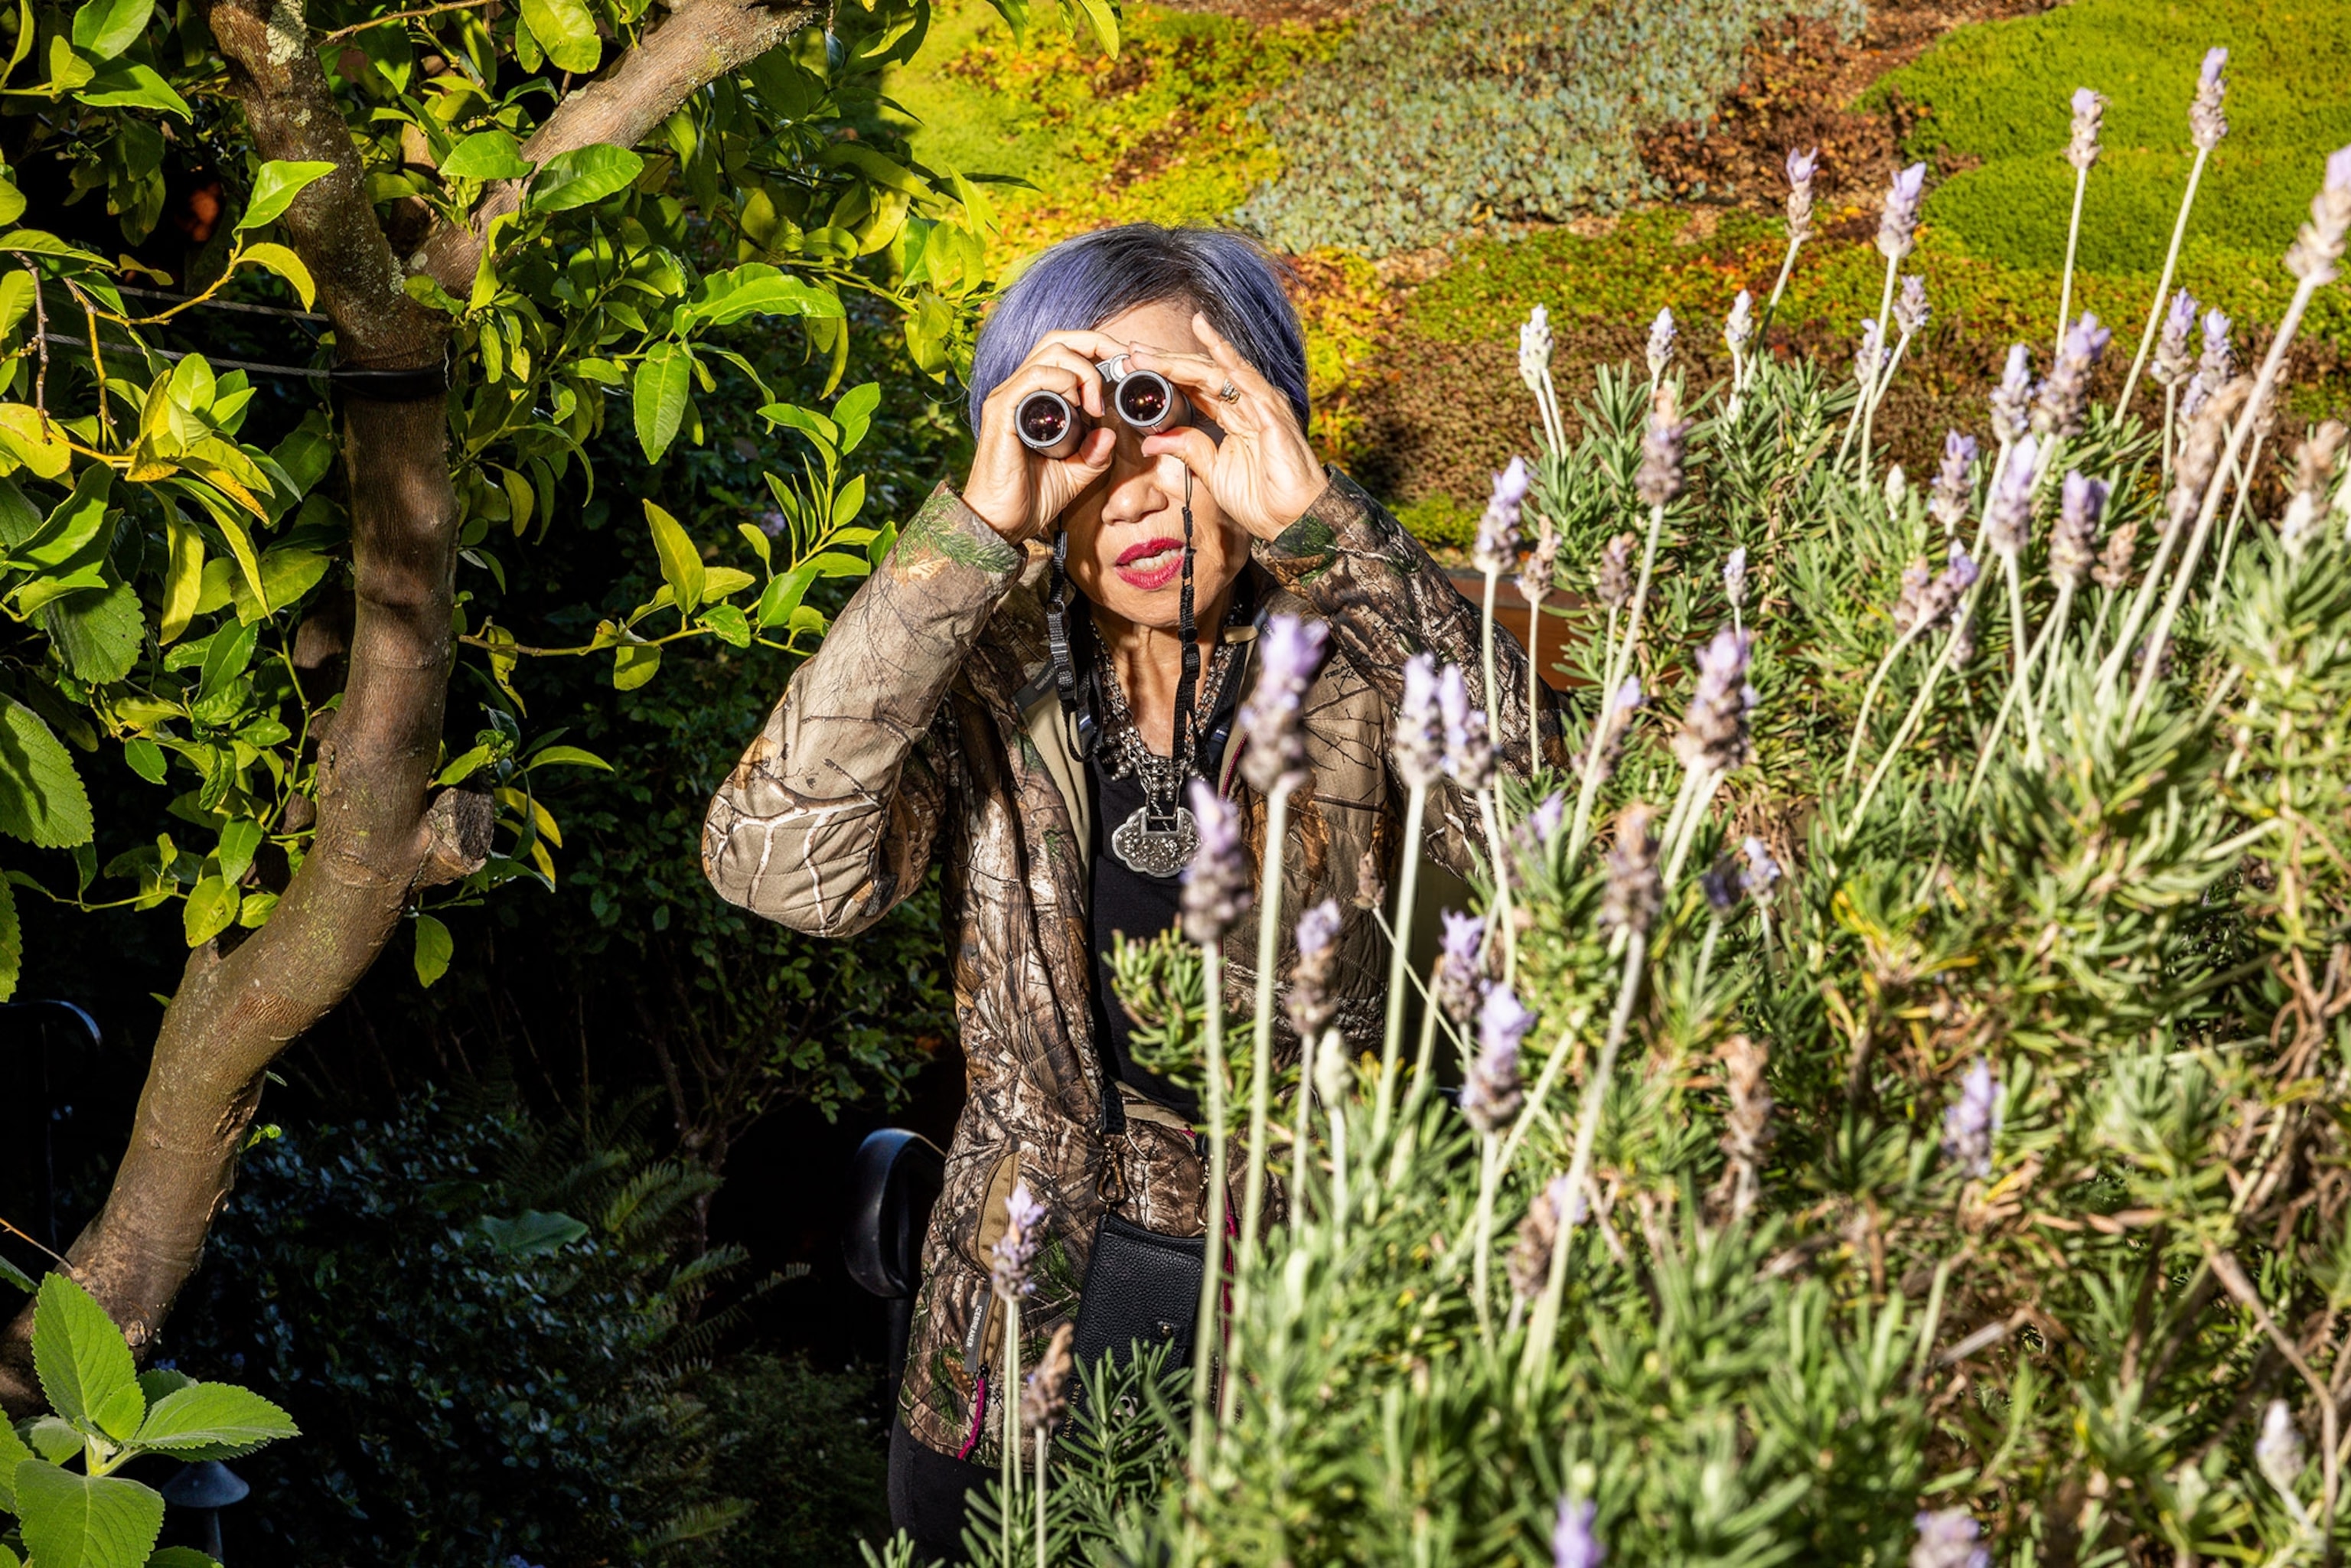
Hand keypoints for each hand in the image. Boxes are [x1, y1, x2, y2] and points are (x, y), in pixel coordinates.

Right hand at [962, 328, 1129, 543]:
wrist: (1003, 524)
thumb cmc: (1032, 496)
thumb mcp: (1078, 472)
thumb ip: (1096, 452)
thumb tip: (1113, 432)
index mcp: (1037, 396)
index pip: (1065, 351)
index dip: (1098, 349)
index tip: (1127, 367)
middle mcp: (1020, 389)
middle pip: (1059, 340)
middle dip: (1097, 346)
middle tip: (1124, 369)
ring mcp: (1010, 396)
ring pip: (1050, 353)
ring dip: (1084, 371)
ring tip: (1097, 406)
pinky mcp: (1002, 411)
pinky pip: (1034, 377)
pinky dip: (1062, 382)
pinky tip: (1079, 408)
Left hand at [1129, 312, 1325, 541]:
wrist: (1293, 521)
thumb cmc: (1261, 499)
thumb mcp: (1213, 471)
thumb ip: (1187, 449)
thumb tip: (1150, 442)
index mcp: (1233, 416)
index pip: (1195, 386)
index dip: (1166, 374)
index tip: (1135, 365)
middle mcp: (1247, 404)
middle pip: (1203, 373)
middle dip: (1168, 361)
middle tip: (1134, 349)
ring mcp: (1262, 406)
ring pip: (1222, 372)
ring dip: (1187, 360)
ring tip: (1156, 350)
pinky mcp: (1275, 416)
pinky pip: (1253, 385)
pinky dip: (1233, 365)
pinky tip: (1214, 349)